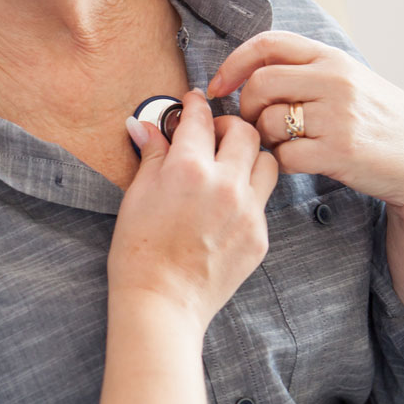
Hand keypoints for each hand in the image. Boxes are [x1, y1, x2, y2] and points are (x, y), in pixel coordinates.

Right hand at [110, 90, 278, 329]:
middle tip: (213, 133)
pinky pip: (263, 201)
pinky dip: (248, 194)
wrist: (162, 302)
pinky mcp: (260, 235)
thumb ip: (151, 155)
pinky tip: (228, 205)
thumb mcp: (137, 195)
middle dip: (228, 124)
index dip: (196, 104)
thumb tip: (146, 126)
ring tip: (230, 166)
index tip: (194, 101)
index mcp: (189, 168)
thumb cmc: (139, 251)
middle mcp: (225, 183)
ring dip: (250, 156)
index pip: (201, 118)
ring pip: (266, 161)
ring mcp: (248, 211)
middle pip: (244, 131)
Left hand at [208, 31, 403, 209]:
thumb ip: (305, 71)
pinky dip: (281, 161)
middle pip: (260, 83)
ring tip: (281, 143)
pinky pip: (285, 156)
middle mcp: (335, 80)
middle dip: (246, 107)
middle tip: (254, 123)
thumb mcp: (348, 80)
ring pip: (269, 121)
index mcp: (332, 58)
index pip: (269, 44)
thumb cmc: (376, 120)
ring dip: (264, 138)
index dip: (233, 63)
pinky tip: (297, 160)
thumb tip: (247, 73)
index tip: (218, 86)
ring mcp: (338, 115)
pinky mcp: (339, 151)